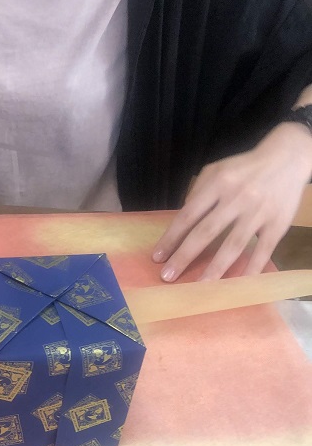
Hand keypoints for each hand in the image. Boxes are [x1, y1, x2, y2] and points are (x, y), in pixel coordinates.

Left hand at [152, 122, 311, 281]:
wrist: (286, 158)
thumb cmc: (243, 169)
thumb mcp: (215, 171)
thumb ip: (197, 194)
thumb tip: (180, 224)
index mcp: (218, 183)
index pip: (188, 215)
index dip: (171, 238)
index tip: (157, 257)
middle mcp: (237, 198)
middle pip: (206, 232)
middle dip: (184, 257)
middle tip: (168, 276)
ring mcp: (258, 212)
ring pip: (233, 245)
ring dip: (214, 269)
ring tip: (199, 287)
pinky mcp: (278, 224)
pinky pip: (262, 251)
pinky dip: (251, 269)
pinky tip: (237, 285)